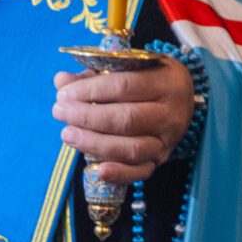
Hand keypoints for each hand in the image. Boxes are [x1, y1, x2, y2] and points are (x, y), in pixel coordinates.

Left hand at [53, 57, 195, 183]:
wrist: (182, 99)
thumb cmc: (148, 79)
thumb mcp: (127, 68)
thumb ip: (94, 74)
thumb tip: (61, 81)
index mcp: (166, 81)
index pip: (124, 86)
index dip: (90, 91)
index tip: (64, 94)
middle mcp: (171, 112)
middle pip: (127, 119)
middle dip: (87, 117)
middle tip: (59, 113)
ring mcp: (168, 139)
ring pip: (132, 148)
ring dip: (95, 144)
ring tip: (67, 134)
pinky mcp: (161, 159)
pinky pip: (141, 172)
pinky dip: (119, 174)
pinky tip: (98, 170)